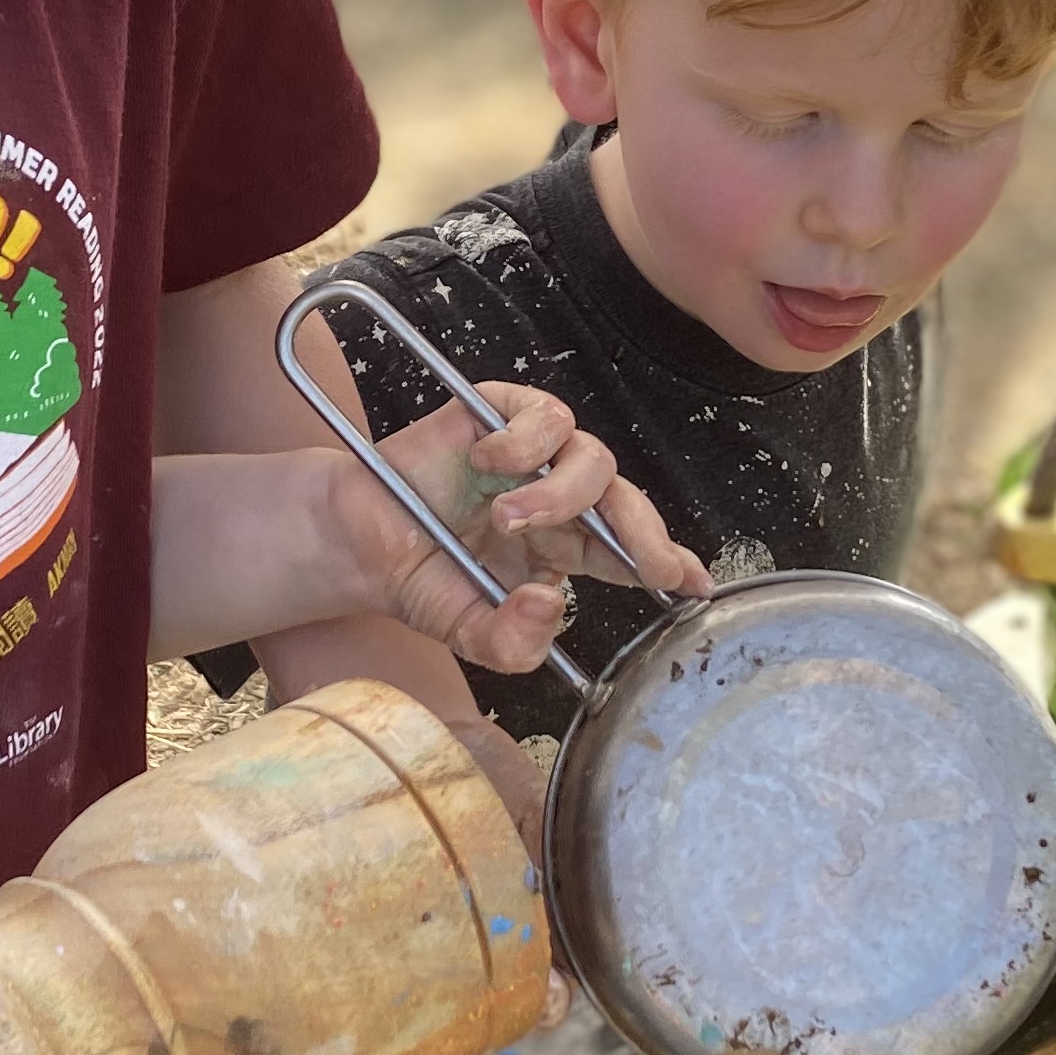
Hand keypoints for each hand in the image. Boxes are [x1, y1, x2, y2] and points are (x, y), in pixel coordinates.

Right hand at [342, 381, 710, 673]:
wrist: (357, 541)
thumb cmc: (420, 579)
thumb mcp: (470, 633)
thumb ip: (513, 642)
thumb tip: (551, 604)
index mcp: (565, 549)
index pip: (630, 551)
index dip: (667, 559)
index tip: (698, 582)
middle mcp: (559, 499)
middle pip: (627, 501)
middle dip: (648, 535)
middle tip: (647, 566)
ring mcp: (532, 457)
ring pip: (592, 457)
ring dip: (561, 495)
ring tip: (507, 521)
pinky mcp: (500, 413)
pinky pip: (542, 415)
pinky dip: (522, 441)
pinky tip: (485, 462)